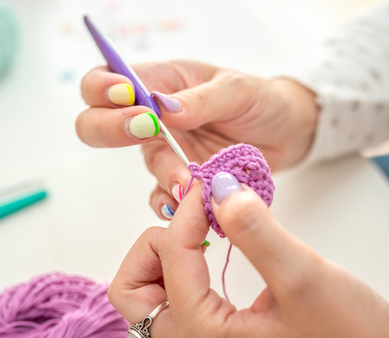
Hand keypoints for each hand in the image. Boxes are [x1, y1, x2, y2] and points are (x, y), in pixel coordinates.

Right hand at [76, 61, 317, 219]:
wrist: (291, 132)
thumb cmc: (262, 100)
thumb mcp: (237, 89)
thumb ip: (200, 100)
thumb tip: (163, 109)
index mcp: (161, 82)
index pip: (107, 80)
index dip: (102, 88)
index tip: (127, 98)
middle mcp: (155, 117)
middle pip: (98, 124)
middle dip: (110, 129)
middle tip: (145, 131)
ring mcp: (169, 151)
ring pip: (145, 164)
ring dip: (163, 172)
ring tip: (189, 180)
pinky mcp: (185, 180)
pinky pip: (165, 197)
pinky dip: (173, 204)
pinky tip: (188, 205)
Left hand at [108, 174, 388, 337]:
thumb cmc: (352, 335)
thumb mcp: (304, 274)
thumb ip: (255, 229)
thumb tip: (219, 188)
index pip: (170, 259)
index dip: (189, 213)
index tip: (216, 185)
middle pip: (131, 292)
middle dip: (154, 247)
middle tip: (195, 223)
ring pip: (146, 306)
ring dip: (160, 265)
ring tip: (200, 240)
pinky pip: (172, 313)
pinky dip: (178, 281)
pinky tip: (212, 261)